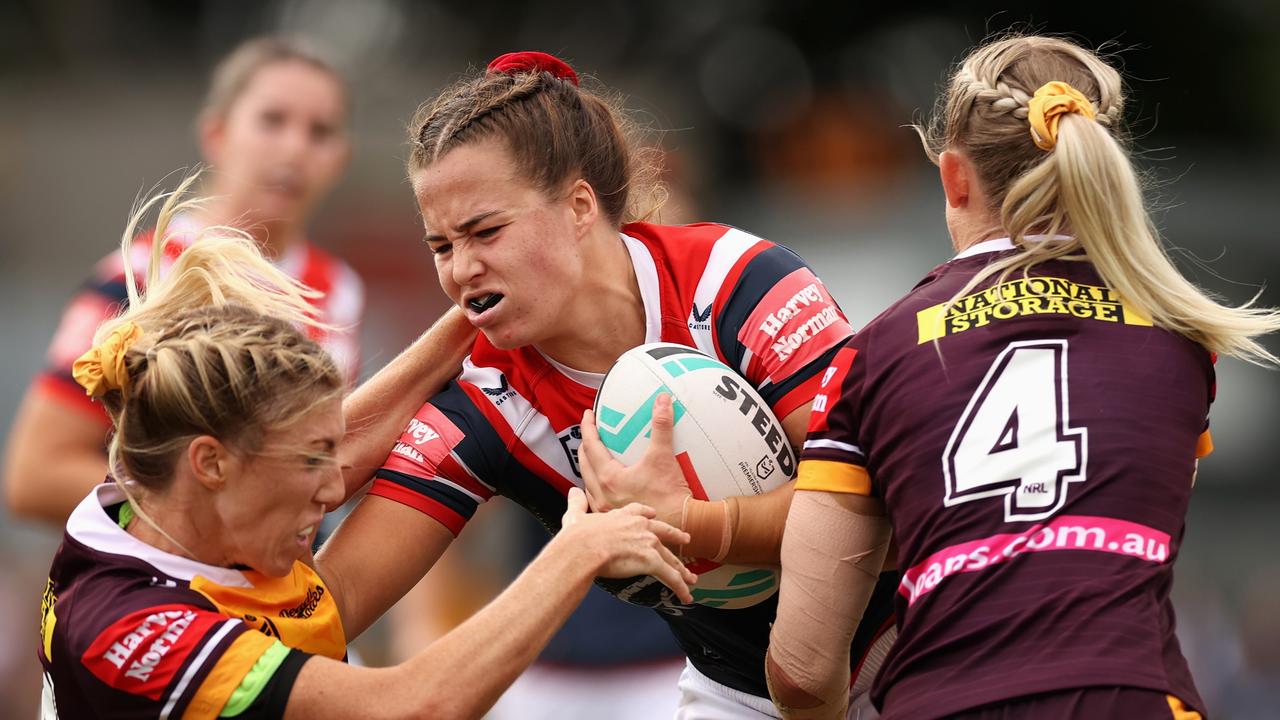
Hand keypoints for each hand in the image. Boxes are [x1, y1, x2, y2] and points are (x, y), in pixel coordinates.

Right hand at [560, 487, 696, 603]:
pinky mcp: (651, 561)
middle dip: (676, 536)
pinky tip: (686, 596)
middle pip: (664, 532)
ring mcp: (648, 543)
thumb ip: (577, 503)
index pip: (642, 512)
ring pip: (670, 558)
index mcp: (624, 516)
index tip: (653, 515)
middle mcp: (641, 527)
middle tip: (686, 539)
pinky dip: (679, 587)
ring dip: (682, 570)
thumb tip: (573, 492)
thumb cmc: (578, 536)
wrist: (584, 548)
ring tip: (691, 578)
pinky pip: (670, 577)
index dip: (649, 515)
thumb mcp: (576, 515)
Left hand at [579, 393, 691, 529]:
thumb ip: (661, 427)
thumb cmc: (671, 497)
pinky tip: (606, 485)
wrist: (682, 526)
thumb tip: (662, 401)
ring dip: (590, 468)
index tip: (588, 415)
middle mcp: (602, 495)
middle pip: (584, 465)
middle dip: (585, 446)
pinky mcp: (615, 519)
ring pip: (589, 484)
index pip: (590, 446)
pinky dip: (597, 487)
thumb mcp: (664, 457)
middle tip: (590, 433)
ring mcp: (606, 510)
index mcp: (609, 478)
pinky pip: (597, 499)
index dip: (588, 428)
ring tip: (595, 458)